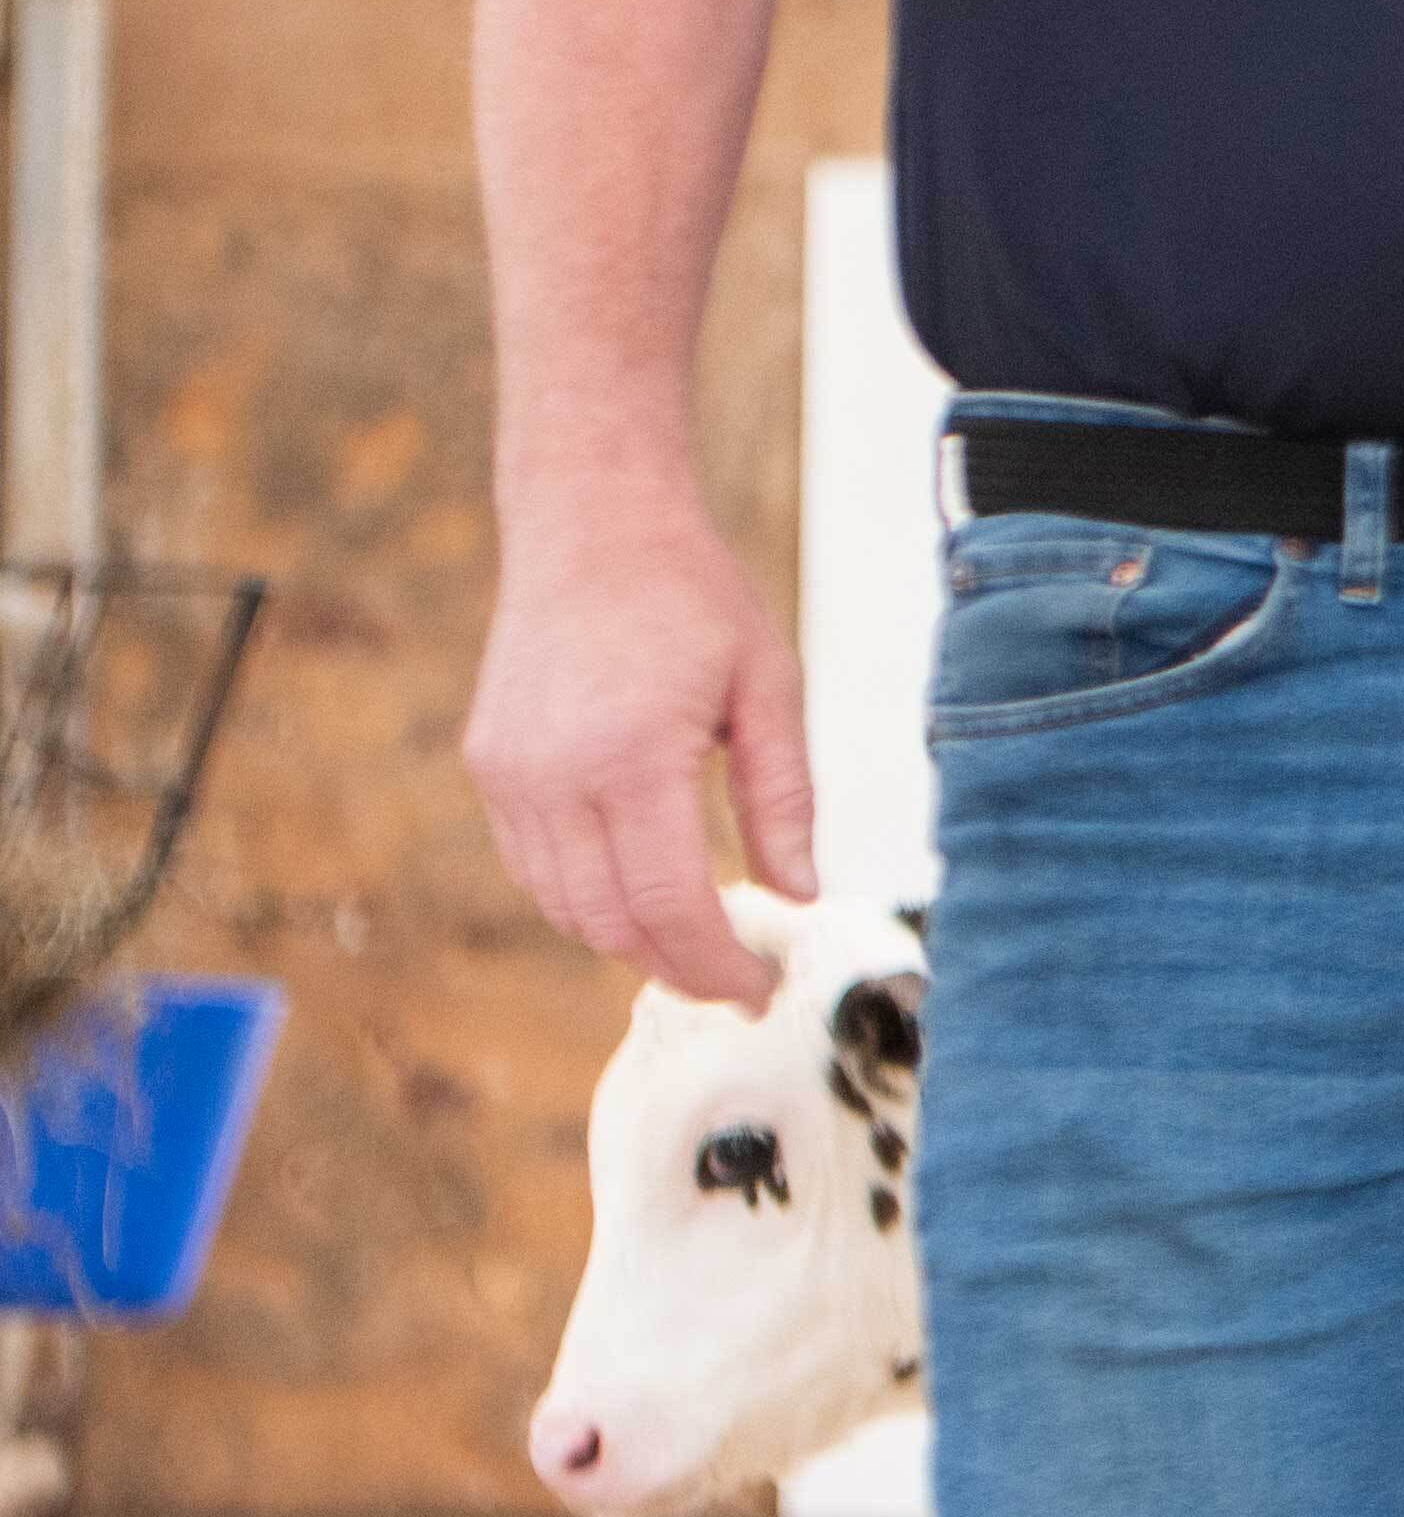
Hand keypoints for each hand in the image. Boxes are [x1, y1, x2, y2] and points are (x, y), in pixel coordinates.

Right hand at [467, 480, 812, 1006]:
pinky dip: (583, 898)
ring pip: (562, 905)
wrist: (591, 525)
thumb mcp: (768, 688)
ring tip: (695, 946)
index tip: (758, 991)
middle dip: (674, 968)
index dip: (715, 964)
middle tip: (734, 983)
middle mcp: (554, 778)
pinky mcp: (489, 766)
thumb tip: (800, 893)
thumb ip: (783, 798)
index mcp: (632, 759)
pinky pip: (533, 866)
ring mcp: (510, 776)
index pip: (670, 904)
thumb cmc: (692, 596)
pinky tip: (637, 894)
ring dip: (626, 940)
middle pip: (609, 921)